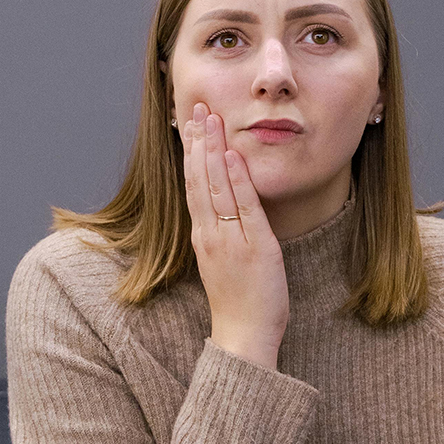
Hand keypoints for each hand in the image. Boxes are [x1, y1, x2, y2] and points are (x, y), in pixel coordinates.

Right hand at [182, 102, 289, 370]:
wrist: (243, 336)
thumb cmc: (237, 302)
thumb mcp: (223, 261)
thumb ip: (221, 234)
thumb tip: (221, 209)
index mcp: (203, 235)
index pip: (194, 184)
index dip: (192, 152)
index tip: (191, 123)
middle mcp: (210, 233)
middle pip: (199, 178)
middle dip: (198, 140)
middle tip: (197, 107)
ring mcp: (229, 239)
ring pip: (215, 187)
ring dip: (212, 151)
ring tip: (210, 119)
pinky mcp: (252, 247)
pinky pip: (242, 208)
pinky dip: (236, 180)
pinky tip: (232, 156)